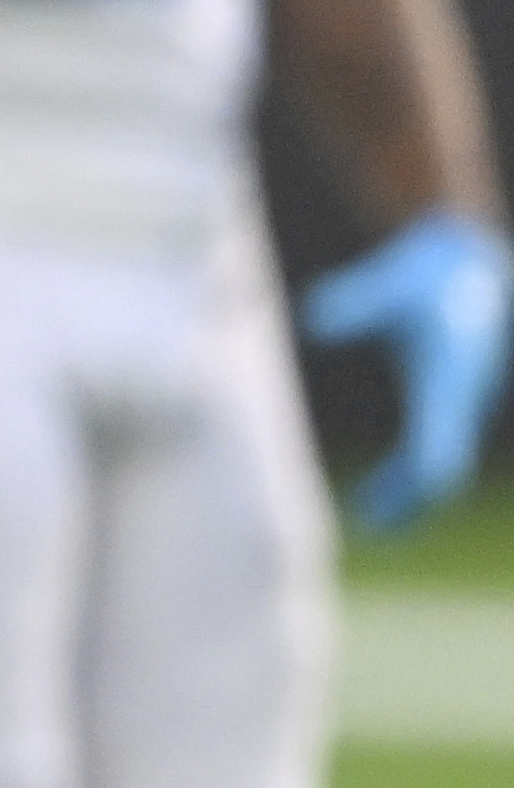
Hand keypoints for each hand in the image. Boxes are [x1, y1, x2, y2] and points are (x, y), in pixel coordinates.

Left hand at [303, 211, 512, 531]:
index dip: (419, 477)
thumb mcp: (394, 282)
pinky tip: (385, 492)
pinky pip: (439, 449)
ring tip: (372, 518)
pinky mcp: (454, 398)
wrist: (477, 260)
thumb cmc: (433, 271)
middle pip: (442, 469)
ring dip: (412, 493)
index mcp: (450, 379)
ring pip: (444, 464)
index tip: (398, 502)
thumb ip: (358, 302)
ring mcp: (462, 401)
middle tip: (370, 527)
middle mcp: (462, 399)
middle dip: (412, 500)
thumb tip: (310, 320)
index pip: (439, 445)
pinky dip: (414, 474)